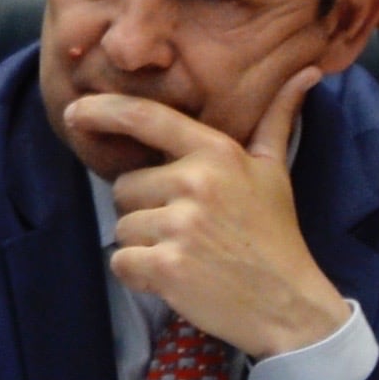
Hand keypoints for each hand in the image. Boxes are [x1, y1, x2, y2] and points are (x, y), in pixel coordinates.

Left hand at [78, 56, 352, 359]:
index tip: (73, 112)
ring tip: (190, 254)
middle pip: (125, 186)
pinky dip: (139, 275)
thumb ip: (275, 121)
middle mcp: (197, 182)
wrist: (291, 306)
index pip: (144, 118)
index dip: (102, 111)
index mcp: (217, 153)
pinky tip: (178, 278)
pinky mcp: (167, 265)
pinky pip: (121, 261)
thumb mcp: (275, 172)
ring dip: (145, 244)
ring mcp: (181, 225)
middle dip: (145, 209)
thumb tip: (305, 73)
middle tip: (191, 230)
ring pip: (122, 226)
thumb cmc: (274, 235)